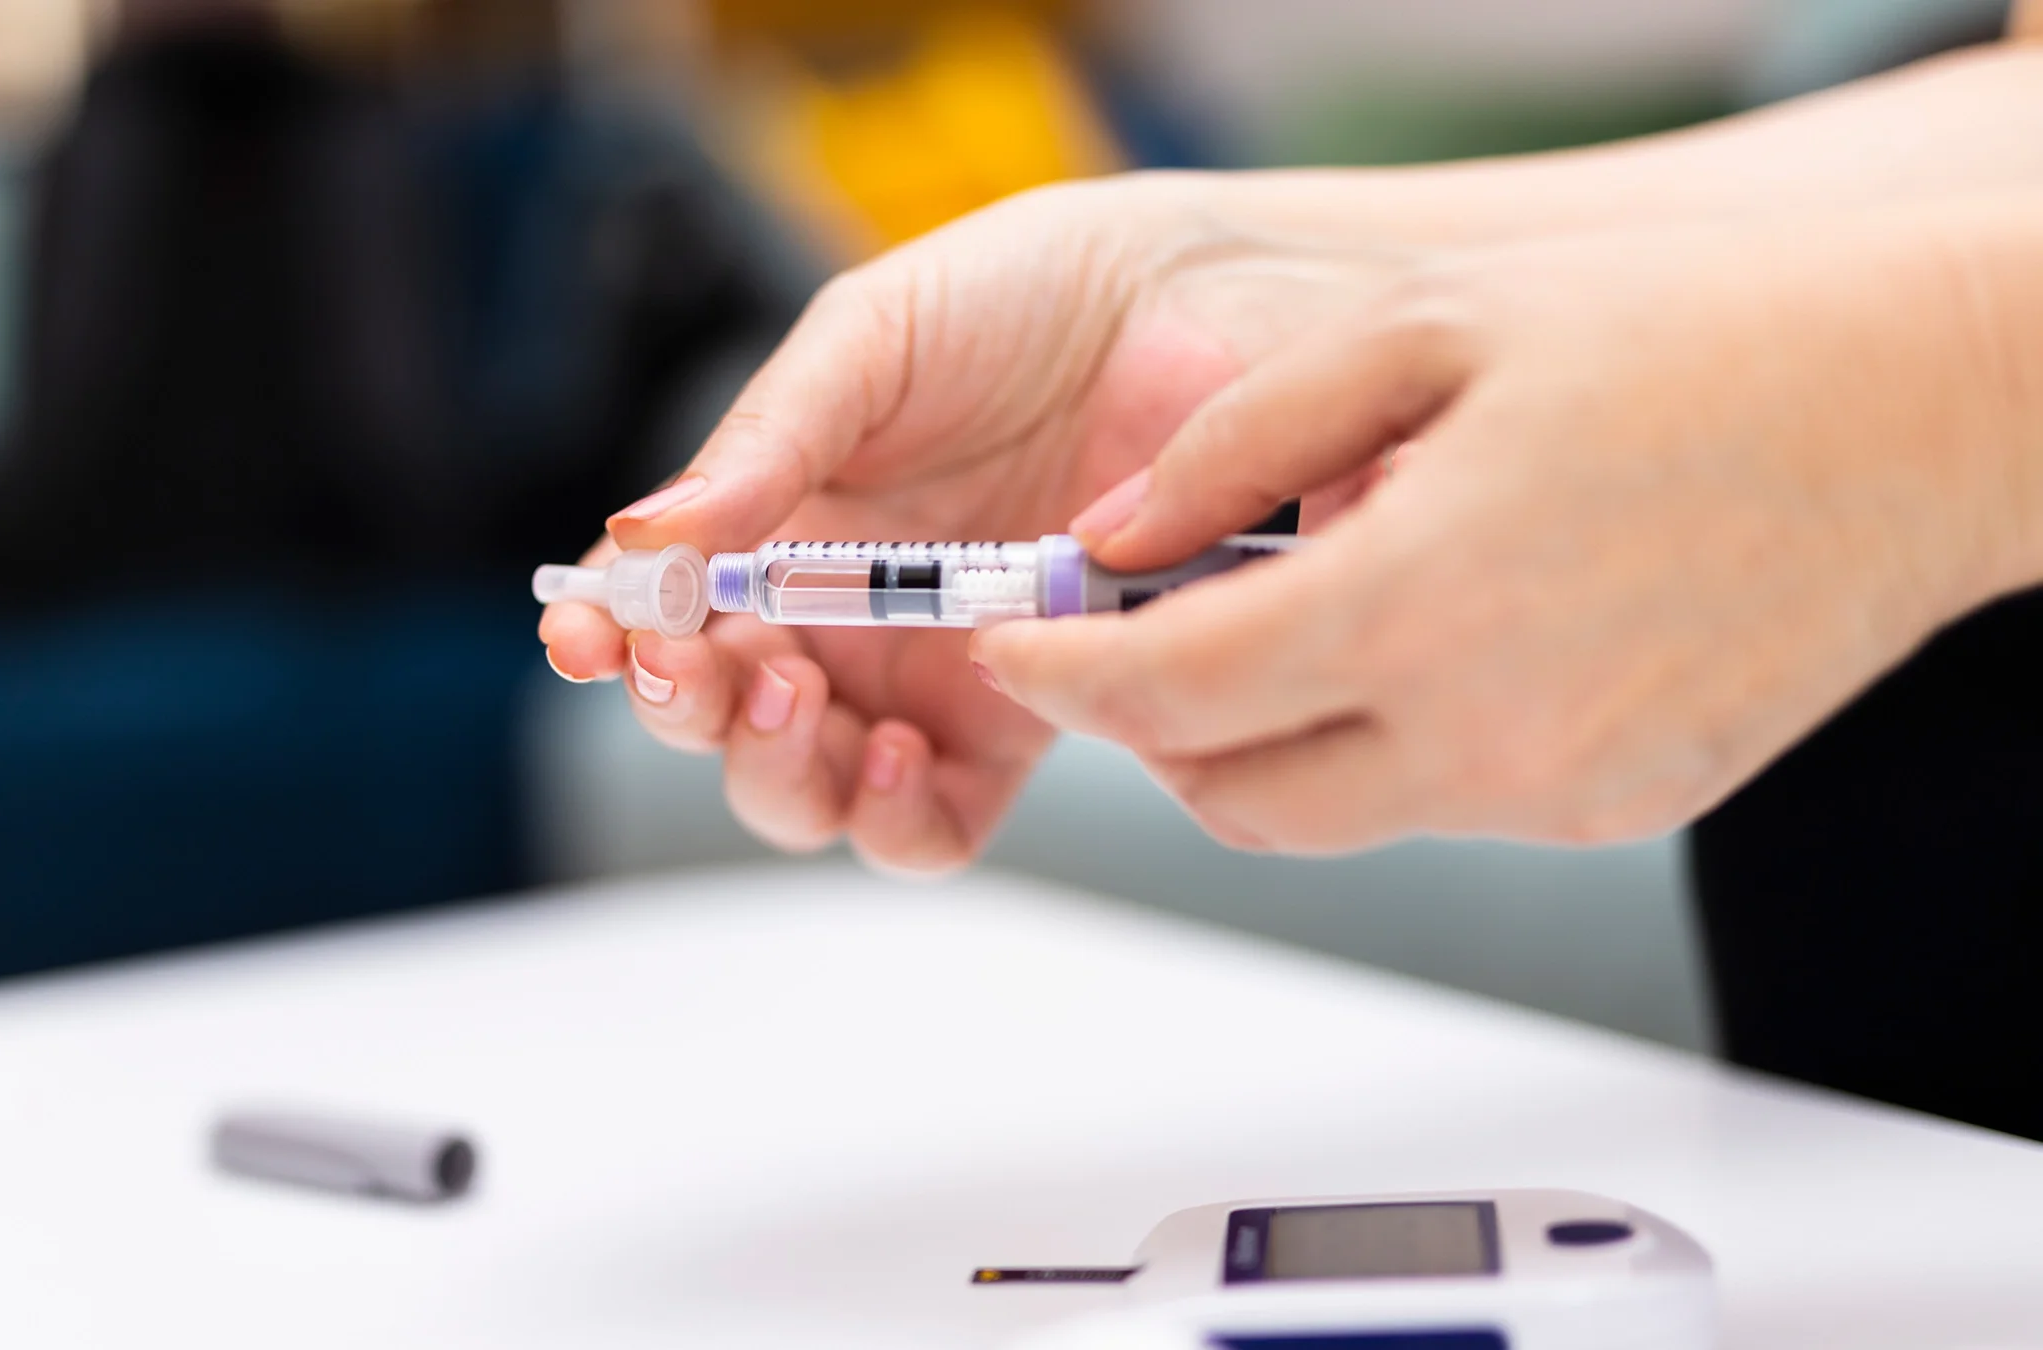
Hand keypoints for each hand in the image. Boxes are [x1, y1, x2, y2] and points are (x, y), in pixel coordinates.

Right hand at [538, 174, 1401, 871]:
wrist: (1197, 312)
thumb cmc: (1024, 300)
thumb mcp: (867, 342)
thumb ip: (764, 444)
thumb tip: (642, 536)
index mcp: (776, 526)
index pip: (664, 612)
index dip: (608, 639)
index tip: (584, 635)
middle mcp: (837, 616)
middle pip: (720, 722)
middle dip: (686, 712)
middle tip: (701, 667)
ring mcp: (923, 679)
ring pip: (809, 791)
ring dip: (774, 770)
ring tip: (799, 698)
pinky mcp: (1018, 720)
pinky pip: (933, 822)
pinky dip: (890, 815)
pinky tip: (892, 748)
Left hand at [975, 198, 2042, 852]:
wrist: (1914, 414)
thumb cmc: (1690, 343)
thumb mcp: (1423, 331)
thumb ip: (1236, 443)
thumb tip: (1110, 535)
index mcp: (1416, 602)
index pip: (1162, 695)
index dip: (1057, 675)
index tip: (1012, 644)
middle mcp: (1482, 731)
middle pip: (1221, 795)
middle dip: (1146, 725)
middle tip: (1137, 632)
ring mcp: (1555, 790)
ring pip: (1323, 817)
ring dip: (1261, 741)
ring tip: (1299, 612)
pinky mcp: (1615, 813)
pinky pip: (1438, 806)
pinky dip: (1385, 746)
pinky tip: (1434, 638)